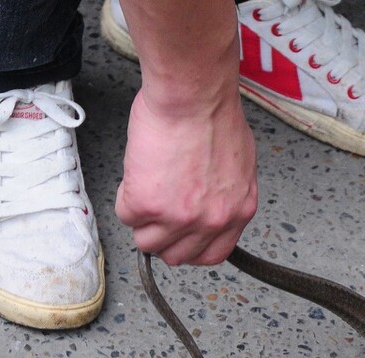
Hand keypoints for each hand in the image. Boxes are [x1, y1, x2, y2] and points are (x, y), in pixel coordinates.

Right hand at [115, 86, 257, 265]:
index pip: (213, 254)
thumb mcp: (239, 164)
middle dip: (163, 235)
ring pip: (147, 242)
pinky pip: (126, 216)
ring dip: (142, 220)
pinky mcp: (148, 204)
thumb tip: (211, 202)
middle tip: (158, 209)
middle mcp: (211, 221)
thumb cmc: (215, 114)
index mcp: (237, 212)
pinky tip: (138, 173)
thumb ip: (226, 193)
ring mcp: (179, 217)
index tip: (181, 235)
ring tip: (147, 187)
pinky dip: (125, 197)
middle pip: (176, 255)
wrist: (194, 95)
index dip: (191, 246)